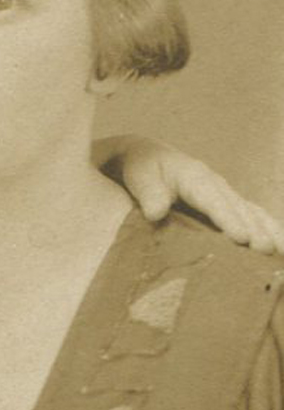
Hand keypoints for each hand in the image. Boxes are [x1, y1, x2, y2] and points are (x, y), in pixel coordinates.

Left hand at [98, 135, 283, 253]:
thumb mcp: (140, 176)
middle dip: (255, 229)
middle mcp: (217, 185)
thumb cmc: (143, 169)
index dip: (228, 218)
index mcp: (195, 177)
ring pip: (253, 212)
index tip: (241, 237)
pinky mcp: (229, 205)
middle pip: (239, 208)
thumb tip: (155, 213)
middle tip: (266, 251)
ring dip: (269, 231)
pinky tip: (280, 250)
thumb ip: (148, 193)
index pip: (213, 200)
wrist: (147, 156)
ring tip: (281, 253)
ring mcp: (226, 195)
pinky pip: (254, 216)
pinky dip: (270, 230)